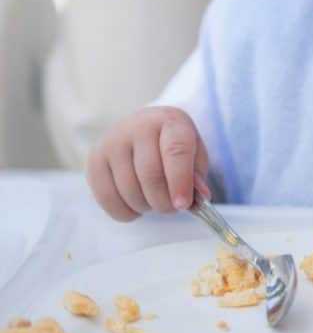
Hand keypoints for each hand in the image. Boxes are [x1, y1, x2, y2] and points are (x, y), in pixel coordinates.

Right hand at [87, 107, 210, 221]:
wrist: (142, 129)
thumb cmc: (173, 146)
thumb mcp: (194, 154)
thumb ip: (197, 177)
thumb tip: (197, 201)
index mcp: (170, 121)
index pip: (176, 150)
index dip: (180, 180)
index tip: (183, 204)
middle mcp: (139, 126)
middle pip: (151, 175)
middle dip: (164, 201)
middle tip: (172, 208)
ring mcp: (113, 141)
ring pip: (129, 190)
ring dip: (146, 207)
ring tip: (154, 200)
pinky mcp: (95, 160)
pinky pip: (108, 199)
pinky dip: (126, 212)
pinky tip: (136, 203)